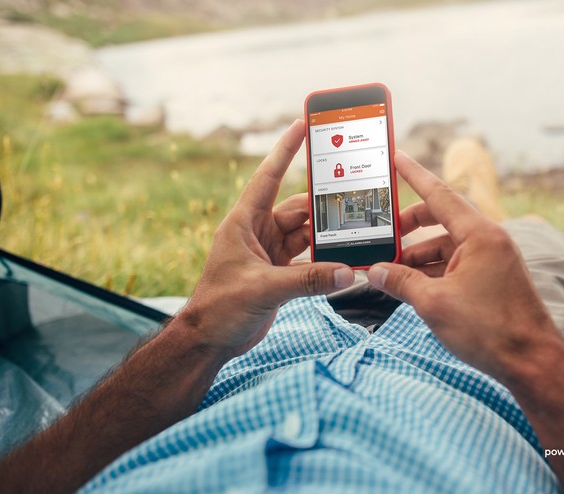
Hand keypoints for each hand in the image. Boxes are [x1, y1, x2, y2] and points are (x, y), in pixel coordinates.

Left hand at [177, 120, 354, 359]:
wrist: (209, 341)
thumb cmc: (219, 308)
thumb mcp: (263, 289)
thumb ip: (307, 280)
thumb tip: (346, 272)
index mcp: (243, 222)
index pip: (268, 177)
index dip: (285, 150)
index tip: (303, 124)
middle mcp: (257, 232)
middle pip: (297, 208)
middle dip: (322, 205)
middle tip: (353, 198)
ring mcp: (269, 252)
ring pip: (306, 233)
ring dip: (327, 236)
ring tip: (355, 232)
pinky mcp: (279, 273)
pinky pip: (308, 258)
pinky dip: (325, 260)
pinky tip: (344, 262)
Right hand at [368, 151, 561, 379]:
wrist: (532, 362)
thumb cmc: (491, 330)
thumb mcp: (434, 304)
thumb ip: (400, 281)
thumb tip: (376, 272)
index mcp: (480, 234)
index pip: (439, 194)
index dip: (413, 174)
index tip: (395, 156)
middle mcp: (489, 240)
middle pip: (441, 218)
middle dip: (409, 226)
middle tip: (383, 235)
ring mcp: (493, 258)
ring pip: (446, 245)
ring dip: (418, 255)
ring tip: (390, 271)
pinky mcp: (493, 278)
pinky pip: (457, 263)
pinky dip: (434, 270)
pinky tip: (412, 285)